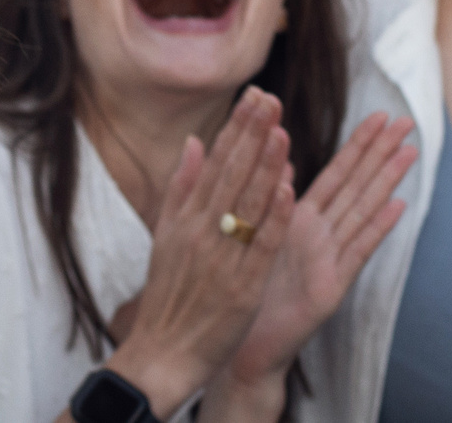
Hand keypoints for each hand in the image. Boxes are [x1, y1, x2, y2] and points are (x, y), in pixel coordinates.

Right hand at [107, 88, 294, 416]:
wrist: (161, 355)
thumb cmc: (168, 296)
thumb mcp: (165, 236)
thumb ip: (182, 188)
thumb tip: (193, 142)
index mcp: (186, 219)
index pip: (215, 163)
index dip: (237, 128)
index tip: (256, 96)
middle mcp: (203, 232)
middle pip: (232, 176)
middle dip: (253, 135)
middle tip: (273, 99)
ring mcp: (223, 259)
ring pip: (248, 205)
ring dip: (266, 167)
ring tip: (283, 131)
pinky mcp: (242, 288)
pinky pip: (261, 248)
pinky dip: (275, 218)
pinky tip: (289, 190)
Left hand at [225, 113, 418, 386]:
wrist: (245, 347)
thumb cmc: (250, 294)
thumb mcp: (258, 239)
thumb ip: (273, 201)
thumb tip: (283, 160)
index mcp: (301, 220)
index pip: (337, 173)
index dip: (359, 144)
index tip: (380, 114)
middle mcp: (322, 236)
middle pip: (357, 185)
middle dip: (381, 152)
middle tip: (409, 120)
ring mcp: (330, 260)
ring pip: (362, 210)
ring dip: (387, 181)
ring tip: (410, 152)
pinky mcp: (331, 287)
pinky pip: (356, 252)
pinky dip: (378, 228)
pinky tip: (399, 206)